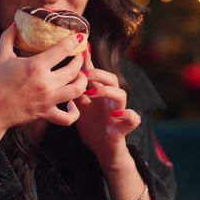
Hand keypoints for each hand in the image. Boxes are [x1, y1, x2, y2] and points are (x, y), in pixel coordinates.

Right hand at [0, 23, 87, 134]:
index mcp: (35, 66)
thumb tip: (16, 22)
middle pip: (73, 70)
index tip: (78, 37)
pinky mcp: (45, 114)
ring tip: (79, 76)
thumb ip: (9, 36)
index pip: (63, 50)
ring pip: (76, 91)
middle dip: (79, 60)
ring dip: (82, 82)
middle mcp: (45, 83)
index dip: (73, 41)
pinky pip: (67, 118)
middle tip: (78, 55)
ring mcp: (47, 100)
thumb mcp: (1, 56)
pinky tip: (72, 105)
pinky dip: (73, 112)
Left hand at [74, 44, 141, 170]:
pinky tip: (117, 115)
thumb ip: (76, 92)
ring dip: (107, 91)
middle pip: (111, 79)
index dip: (90, 62)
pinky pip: (133, 118)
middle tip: (84, 74)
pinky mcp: (125, 127)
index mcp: (101, 94)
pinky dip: (128, 115)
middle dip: (98, 74)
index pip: (97, 74)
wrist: (103, 149)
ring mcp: (120, 112)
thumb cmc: (93, 126)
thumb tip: (66, 75)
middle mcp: (111, 100)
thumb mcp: (81, 107)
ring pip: (121, 95)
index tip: (82, 49)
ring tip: (92, 93)